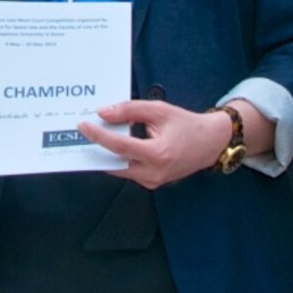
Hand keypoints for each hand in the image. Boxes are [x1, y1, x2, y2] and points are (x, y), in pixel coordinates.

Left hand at [81, 100, 236, 189]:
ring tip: (94, 135)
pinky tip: (112, 144)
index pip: (119, 146)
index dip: (98, 136)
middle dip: (97, 148)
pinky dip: (119, 158)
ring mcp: (153, 181)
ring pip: (119, 168)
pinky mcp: (152, 183)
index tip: (83, 126)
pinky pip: (128, 171)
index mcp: (158, 154)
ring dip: (107, 153)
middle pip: (114, 162)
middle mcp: (154, 173)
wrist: (210, 143)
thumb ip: (130, 110)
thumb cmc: (186, 125)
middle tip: (83, 132)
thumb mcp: (159, 110)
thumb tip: (103, 113)